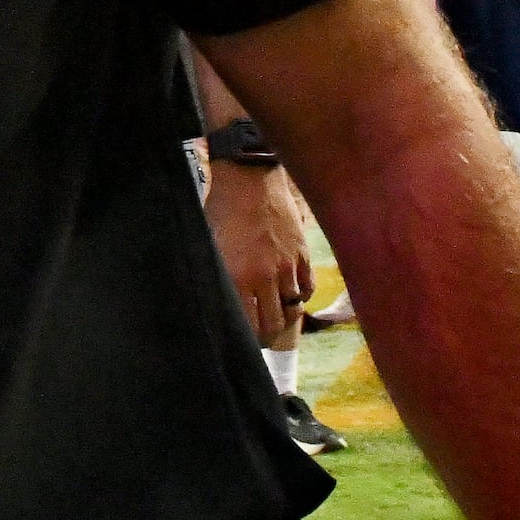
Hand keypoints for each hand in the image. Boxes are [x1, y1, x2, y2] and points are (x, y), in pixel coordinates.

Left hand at [203, 162, 314, 347]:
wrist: (248, 176)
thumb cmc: (221, 208)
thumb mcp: (211, 245)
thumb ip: (220, 277)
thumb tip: (222, 303)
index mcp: (236, 277)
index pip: (248, 325)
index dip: (248, 340)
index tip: (245, 343)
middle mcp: (264, 276)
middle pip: (273, 324)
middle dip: (267, 335)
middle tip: (261, 336)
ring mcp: (287, 265)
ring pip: (293, 309)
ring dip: (284, 317)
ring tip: (276, 318)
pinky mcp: (302, 253)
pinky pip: (308, 288)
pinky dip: (301, 296)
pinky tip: (291, 295)